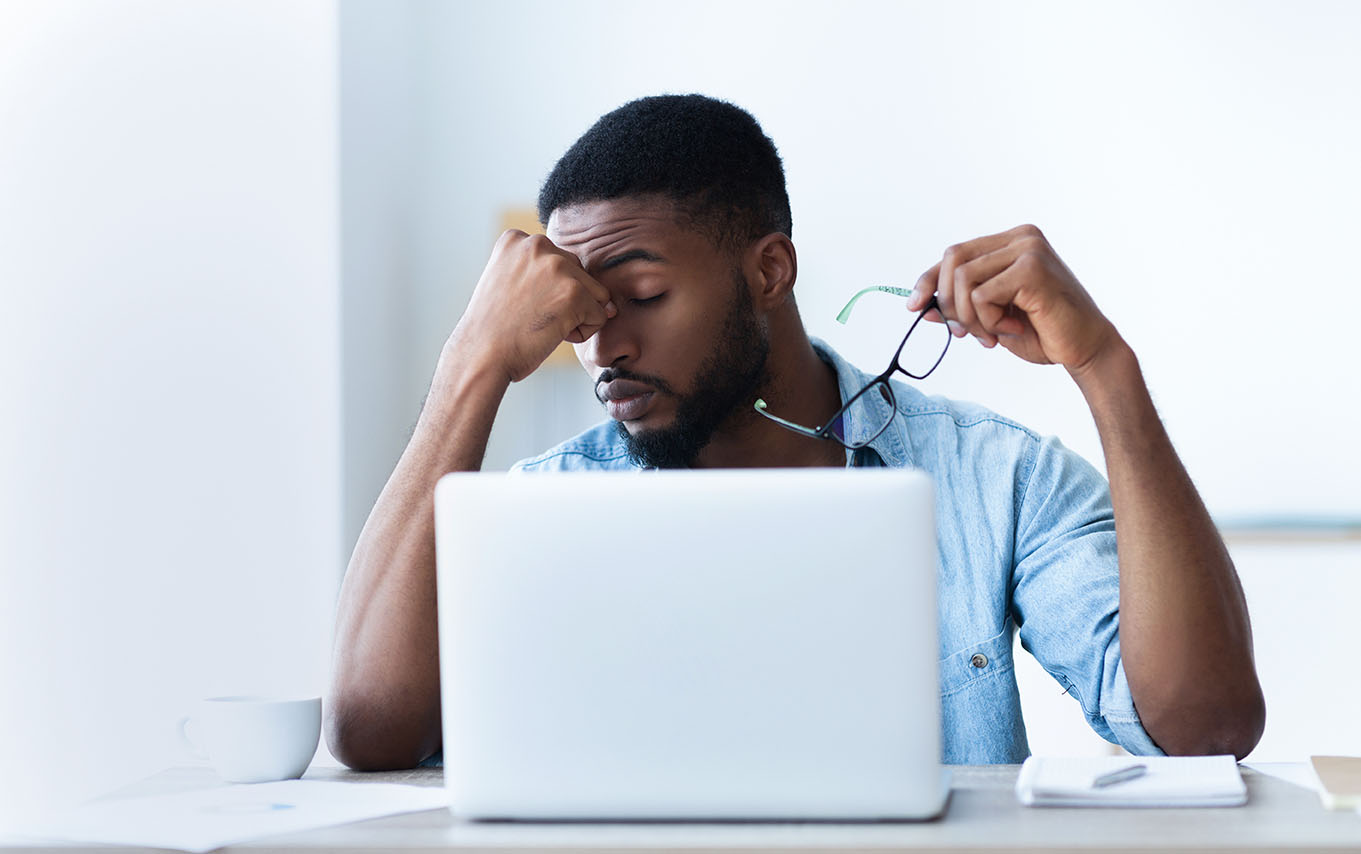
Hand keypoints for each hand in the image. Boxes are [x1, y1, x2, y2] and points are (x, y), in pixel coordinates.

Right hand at [446, 230, 616, 383]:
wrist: (481, 356)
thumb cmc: (495, 331)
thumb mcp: (509, 284)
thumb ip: (543, 275)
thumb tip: (608, 302)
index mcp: (516, 239)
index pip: (558, 263)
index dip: (546, 292)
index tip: (518, 305)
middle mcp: (537, 244)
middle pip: (579, 275)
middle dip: (564, 302)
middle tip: (529, 318)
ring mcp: (557, 266)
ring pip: (594, 294)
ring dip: (576, 316)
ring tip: (541, 325)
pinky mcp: (575, 292)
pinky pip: (599, 316)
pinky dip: (582, 332)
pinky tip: (551, 335)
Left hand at [905, 224, 1119, 373]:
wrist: (1086, 349)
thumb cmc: (1044, 332)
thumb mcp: (991, 319)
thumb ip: (960, 307)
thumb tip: (919, 306)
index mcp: (1012, 243)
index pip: (955, 254)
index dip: (929, 280)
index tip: (913, 306)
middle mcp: (1021, 238)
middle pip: (953, 260)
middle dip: (948, 303)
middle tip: (965, 334)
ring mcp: (1028, 249)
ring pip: (964, 279)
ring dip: (970, 318)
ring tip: (994, 335)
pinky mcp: (1032, 268)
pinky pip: (981, 295)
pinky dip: (988, 321)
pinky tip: (1012, 329)